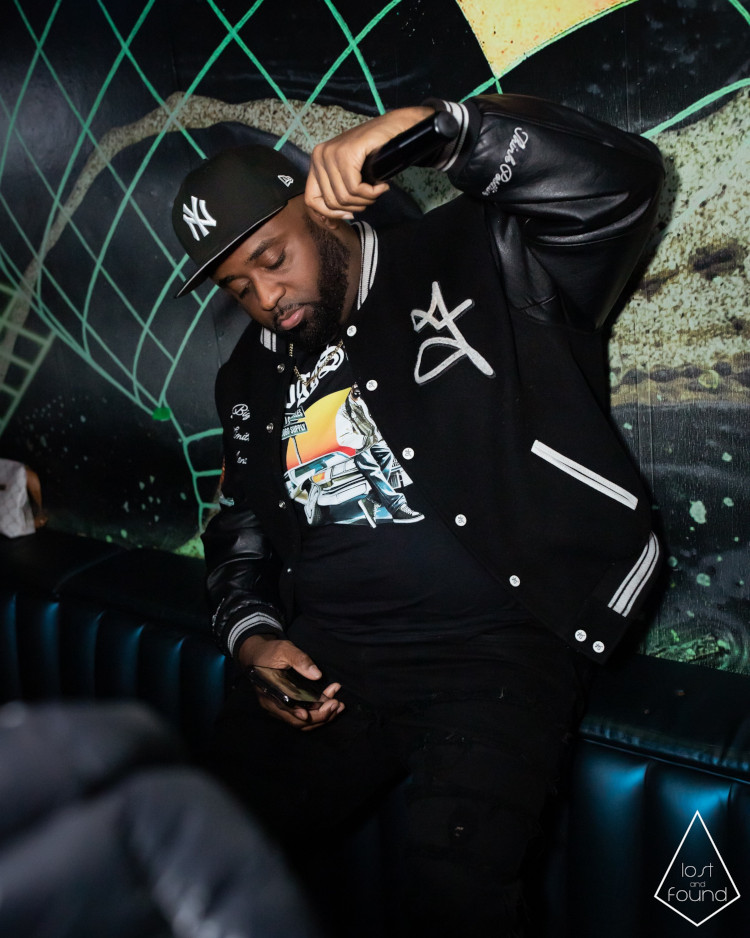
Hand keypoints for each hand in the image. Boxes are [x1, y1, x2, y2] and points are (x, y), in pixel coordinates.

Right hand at [237, 633, 344, 730]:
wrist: (256, 655)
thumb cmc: (269, 652)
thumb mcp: (284, 649)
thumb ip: (299, 660)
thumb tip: (317, 675)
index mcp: (270, 692)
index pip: (288, 709)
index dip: (306, 713)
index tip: (324, 708)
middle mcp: (273, 705)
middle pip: (298, 721)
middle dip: (320, 715)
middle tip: (337, 704)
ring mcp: (279, 709)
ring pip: (301, 723)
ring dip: (322, 717)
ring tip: (339, 706)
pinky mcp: (285, 708)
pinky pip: (302, 717)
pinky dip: (317, 713)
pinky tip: (331, 703)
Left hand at [306, 106, 433, 219]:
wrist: (393, 129)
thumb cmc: (373, 153)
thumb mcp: (349, 175)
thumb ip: (337, 192)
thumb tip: (332, 221)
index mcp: (316, 162)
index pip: (311, 200)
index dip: (329, 214)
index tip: (349, 214)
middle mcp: (320, 156)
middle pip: (331, 201)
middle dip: (354, 206)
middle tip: (370, 198)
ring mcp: (332, 153)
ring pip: (344, 197)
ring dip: (365, 200)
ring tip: (377, 191)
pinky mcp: (347, 153)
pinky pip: (355, 187)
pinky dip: (371, 192)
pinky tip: (381, 186)